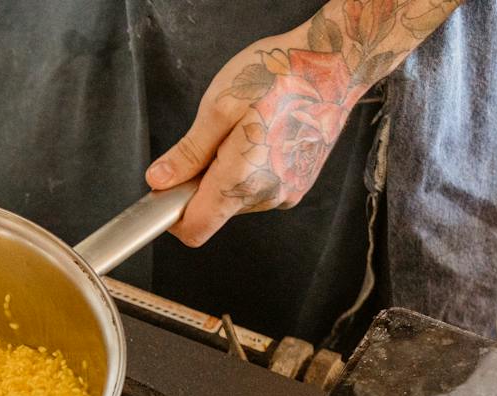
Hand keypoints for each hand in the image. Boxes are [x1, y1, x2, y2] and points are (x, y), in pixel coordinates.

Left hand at [147, 0, 460, 245]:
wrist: (336, 65)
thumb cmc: (281, 75)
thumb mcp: (221, 106)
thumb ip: (188, 152)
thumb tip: (160, 182)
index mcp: (241, 179)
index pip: (193, 230)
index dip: (171, 214)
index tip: (167, 188)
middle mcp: (265, 195)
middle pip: (213, 212)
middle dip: (202, 183)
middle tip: (215, 139)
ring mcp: (285, 192)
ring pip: (236, 200)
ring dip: (228, 174)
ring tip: (246, 130)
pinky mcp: (297, 185)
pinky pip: (259, 189)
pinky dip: (251, 169)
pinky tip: (264, 135)